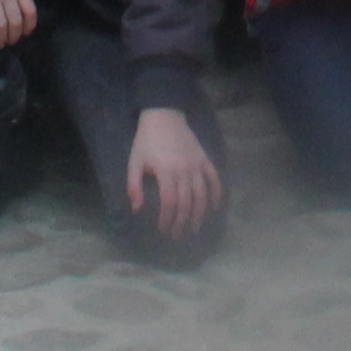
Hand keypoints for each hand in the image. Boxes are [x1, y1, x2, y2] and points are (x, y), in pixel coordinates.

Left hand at [125, 108, 221, 239]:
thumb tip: (137, 209)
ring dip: (199, 214)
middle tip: (177, 236)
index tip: (164, 230)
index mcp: (166, 171)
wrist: (164, 115)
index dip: (168, 219)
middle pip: (187, 203)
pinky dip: (217, 194)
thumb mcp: (134, 162)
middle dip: (182, 222)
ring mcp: (197, 164)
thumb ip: (134, 186)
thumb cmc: (147, 140)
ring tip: (194, 228)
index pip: (170, 202)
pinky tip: (214, 207)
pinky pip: (214, 179)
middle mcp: (185, 170)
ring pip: (202, 195)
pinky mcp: (205, 159)